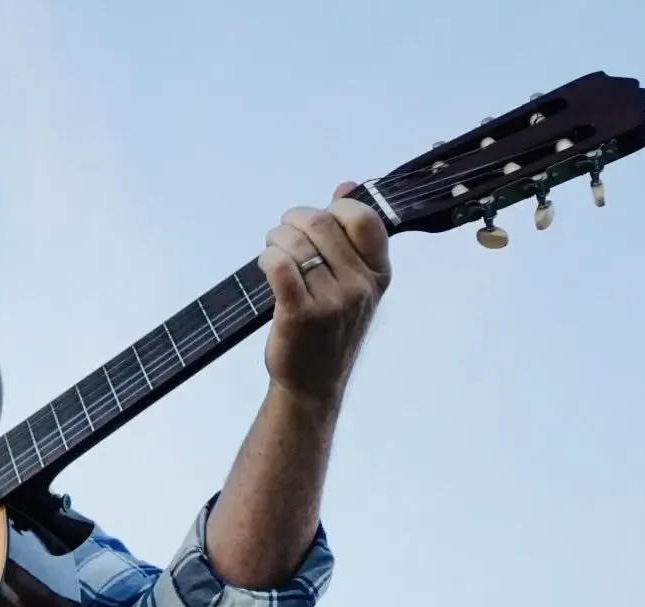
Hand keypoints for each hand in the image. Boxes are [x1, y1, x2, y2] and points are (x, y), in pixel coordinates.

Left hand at [258, 181, 391, 406]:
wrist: (313, 382)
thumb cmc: (330, 328)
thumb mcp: (353, 283)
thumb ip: (351, 235)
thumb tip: (346, 185)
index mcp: (378, 273)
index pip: (363, 217)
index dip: (334, 208)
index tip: (317, 223)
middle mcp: (360, 286)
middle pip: (320, 223)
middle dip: (292, 221)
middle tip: (282, 235)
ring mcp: (332, 301)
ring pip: (295, 242)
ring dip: (275, 239)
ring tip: (272, 252)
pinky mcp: (300, 314)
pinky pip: (279, 265)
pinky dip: (267, 258)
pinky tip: (266, 266)